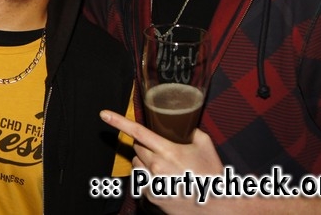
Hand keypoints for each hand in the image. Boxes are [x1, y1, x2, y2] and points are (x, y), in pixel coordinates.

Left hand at [100, 109, 222, 213]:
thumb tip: (181, 122)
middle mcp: (157, 166)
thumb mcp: (205, 145)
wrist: (216, 206)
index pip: (138, 132)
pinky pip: (140, 179)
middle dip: (147, 145)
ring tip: (165, 167)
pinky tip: (164, 180)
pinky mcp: (150, 196)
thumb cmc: (211, 175)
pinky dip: (147, 176)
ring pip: (136, 163)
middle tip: (164, 151)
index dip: (119, 121)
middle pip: (138, 147)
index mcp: (168, 151)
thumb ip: (190, 130)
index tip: (104, 115)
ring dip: (145, 160)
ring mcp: (152, 183)